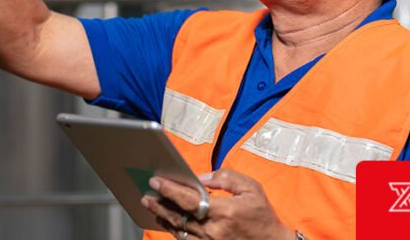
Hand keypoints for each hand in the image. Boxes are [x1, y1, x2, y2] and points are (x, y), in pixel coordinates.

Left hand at [140, 170, 295, 239]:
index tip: (156, 181)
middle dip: (159, 205)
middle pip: (178, 216)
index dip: (169, 189)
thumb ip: (225, 178)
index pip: (188, 199)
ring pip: (179, 231)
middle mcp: (214, 230)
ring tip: (152, 207)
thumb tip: (200, 178)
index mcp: (224, 211)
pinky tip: (168, 223)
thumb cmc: (262, 216)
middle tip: (146, 195)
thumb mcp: (251, 188)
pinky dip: (175, 231)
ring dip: (163, 218)